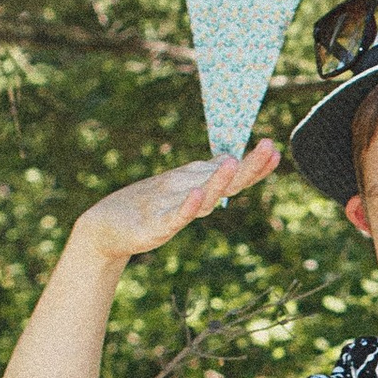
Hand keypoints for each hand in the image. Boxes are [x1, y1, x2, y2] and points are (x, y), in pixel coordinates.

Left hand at [73, 140, 277, 262]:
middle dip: (249, 168)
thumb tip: (231, 157)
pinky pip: (175, 216)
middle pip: (226, 183)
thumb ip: (204, 173)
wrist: (104, 229)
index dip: (254, 164)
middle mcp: (193, 200)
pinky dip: (188, 206)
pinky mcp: (156, 227)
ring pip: (204, 197)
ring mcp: (175, 213)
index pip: (232, 174)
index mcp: (198, 188)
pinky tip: (198, 195)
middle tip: (271, 149)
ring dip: (219, 181)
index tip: (273, 148)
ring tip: (235, 163)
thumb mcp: (176, 184)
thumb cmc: (143, 206)